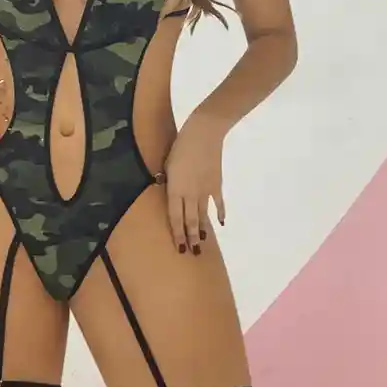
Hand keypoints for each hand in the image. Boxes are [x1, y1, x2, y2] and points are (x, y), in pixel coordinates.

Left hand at [163, 113, 225, 254]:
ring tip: (202, 242)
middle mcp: (190, 194)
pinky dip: (220, 213)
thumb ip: (167, 179)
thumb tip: (166, 188)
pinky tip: (220, 222)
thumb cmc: (180, 146)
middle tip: (192, 252)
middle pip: (190, 221)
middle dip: (190, 238)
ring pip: (203, 215)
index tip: (179, 247)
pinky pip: (218, 203)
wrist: (204, 134)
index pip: (175, 218)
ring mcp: (205, 191)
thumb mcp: (168, 164)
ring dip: (202, 230)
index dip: (177, 234)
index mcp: (176, 190)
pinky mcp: (216, 184)